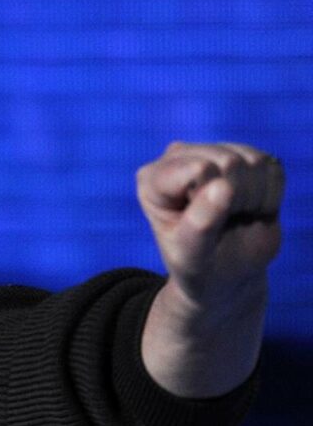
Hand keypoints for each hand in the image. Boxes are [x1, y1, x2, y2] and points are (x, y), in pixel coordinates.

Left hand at [137, 141, 283, 308]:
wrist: (224, 273)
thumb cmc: (198, 264)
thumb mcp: (192, 254)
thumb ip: (200, 223)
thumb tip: (223, 186)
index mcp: (153, 178)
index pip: (199, 169)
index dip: (211, 200)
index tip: (199, 224)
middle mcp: (180, 157)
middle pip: (230, 162)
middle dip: (236, 200)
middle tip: (222, 223)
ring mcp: (213, 152)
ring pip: (254, 161)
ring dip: (254, 199)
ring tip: (234, 216)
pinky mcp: (244, 156)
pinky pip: (272, 166)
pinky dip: (270, 195)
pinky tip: (250, 208)